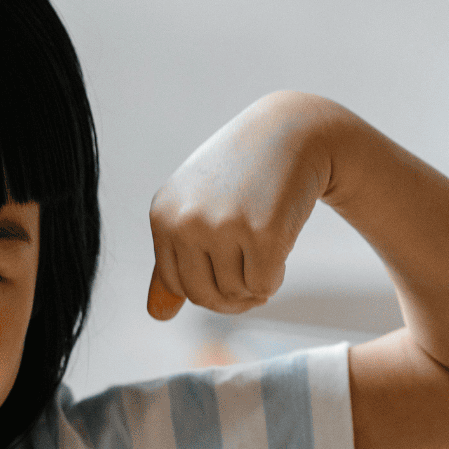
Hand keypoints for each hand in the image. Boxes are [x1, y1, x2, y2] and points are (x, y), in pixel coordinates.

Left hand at [145, 92, 332, 320]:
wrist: (291, 133)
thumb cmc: (239, 176)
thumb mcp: (195, 209)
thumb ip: (173, 261)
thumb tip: (157, 315)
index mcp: (162, 215)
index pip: (176, 284)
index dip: (206, 290)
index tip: (228, 275)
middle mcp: (186, 220)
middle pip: (203, 295)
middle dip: (230, 298)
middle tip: (252, 279)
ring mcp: (223, 226)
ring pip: (235, 293)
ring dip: (255, 285)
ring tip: (264, 253)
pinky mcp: (263, 232)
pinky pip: (263, 285)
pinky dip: (275, 278)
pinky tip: (279, 248)